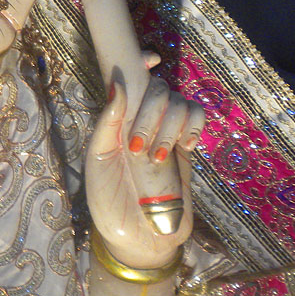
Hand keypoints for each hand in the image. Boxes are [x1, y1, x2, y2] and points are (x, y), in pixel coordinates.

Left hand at [85, 76, 204, 268]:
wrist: (136, 236)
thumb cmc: (108, 198)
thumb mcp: (98, 161)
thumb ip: (107, 124)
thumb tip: (119, 85)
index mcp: (116, 121)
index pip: (132, 81)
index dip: (141, 62)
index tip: (150, 59)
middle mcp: (141, 121)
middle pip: (158, 89)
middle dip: (149, 113)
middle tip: (136, 148)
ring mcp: (166, 133)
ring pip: (180, 102)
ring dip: (168, 124)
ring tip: (154, 156)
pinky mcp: (187, 149)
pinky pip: (197, 120)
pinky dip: (191, 126)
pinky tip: (182, 146)